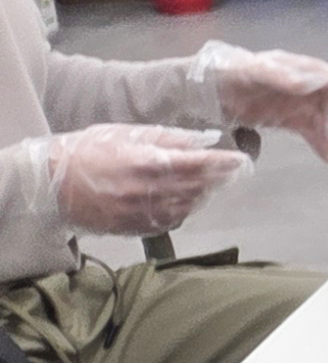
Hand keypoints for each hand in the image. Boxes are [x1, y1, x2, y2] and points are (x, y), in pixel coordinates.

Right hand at [51, 121, 249, 231]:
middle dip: (217, 179)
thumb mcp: (126, 133)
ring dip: (203, 195)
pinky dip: (183, 211)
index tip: (242, 160)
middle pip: (199, 188)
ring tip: (208, 183)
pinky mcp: (134, 228)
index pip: (199, 164)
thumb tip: (203, 140)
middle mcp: (149, 192)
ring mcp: (142, 213)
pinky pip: (170, 221)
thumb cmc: (87, 150)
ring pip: (188, 207)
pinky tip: (184, 200)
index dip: (225, 163)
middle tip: (230, 170)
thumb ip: (167, 138)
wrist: (49, 184)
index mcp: (149, 163)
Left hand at [196, 42, 327, 159]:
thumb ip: (276, 75)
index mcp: (292, 67)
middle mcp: (299, 82)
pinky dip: (319, 141)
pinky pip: (310, 128)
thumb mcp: (245, 72)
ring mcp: (293, 101)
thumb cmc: (220, 77)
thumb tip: (308, 84)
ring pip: (323, 117)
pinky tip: (324, 156)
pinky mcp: (286, 117)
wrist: (196, 90)